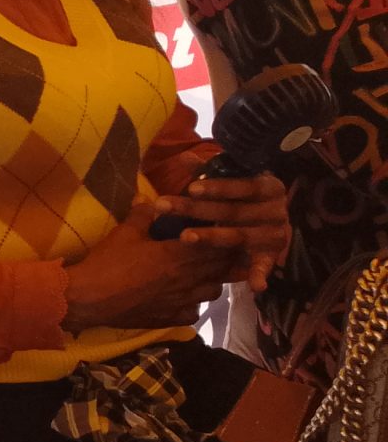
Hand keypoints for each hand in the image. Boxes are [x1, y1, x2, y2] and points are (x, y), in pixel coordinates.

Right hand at [61, 206, 237, 330]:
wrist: (89, 298)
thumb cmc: (108, 262)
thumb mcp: (124, 233)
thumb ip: (141, 215)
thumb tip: (147, 199)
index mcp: (179, 254)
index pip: (216, 245)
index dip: (223, 238)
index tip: (223, 232)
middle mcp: (187, 279)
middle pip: (220, 269)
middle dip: (225, 259)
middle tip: (220, 251)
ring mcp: (181, 301)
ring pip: (213, 292)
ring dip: (212, 282)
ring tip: (203, 275)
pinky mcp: (170, 318)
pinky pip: (194, 313)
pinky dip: (194, 305)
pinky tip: (183, 299)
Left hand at [158, 170, 289, 292]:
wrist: (275, 218)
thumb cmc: (246, 197)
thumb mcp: (234, 181)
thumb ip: (211, 170)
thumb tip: (185, 156)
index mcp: (269, 188)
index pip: (243, 186)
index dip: (218, 187)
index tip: (191, 188)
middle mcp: (275, 211)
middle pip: (233, 212)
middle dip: (198, 209)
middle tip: (165, 207)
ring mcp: (274, 235)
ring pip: (239, 237)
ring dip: (213, 238)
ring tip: (185, 238)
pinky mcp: (271, 256)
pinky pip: (263, 266)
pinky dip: (259, 274)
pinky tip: (254, 285)